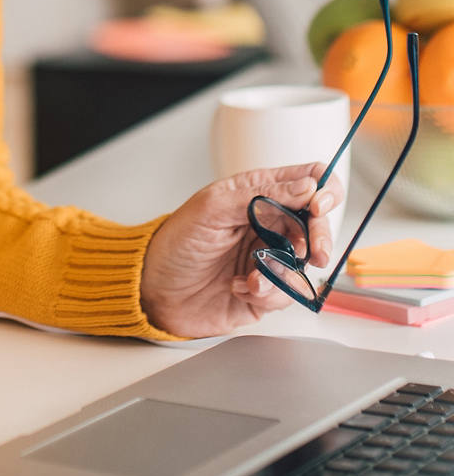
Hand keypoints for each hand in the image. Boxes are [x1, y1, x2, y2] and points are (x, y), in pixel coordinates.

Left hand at [140, 162, 342, 337]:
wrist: (152, 289)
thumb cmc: (176, 241)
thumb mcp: (213, 207)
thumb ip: (261, 194)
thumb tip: (306, 186)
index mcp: (260, 195)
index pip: (308, 182)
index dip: (323, 190)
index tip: (317, 206)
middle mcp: (270, 225)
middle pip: (316, 225)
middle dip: (319, 238)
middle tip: (313, 252)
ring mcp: (269, 259)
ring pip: (304, 263)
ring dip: (283, 270)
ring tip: (254, 275)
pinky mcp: (265, 293)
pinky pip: (285, 294)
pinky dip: (265, 292)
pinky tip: (239, 286)